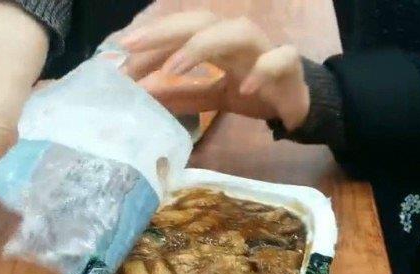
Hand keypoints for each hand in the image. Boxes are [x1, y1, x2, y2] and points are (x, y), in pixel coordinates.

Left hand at [119, 11, 309, 130]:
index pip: (181, 31)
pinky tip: (242, 87)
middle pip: (202, 22)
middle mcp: (238, 39)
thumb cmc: (255, 92)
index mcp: (218, 42)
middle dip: (166, 31)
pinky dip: (262, 69)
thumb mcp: (214, 97)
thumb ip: (184, 95)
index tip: (121, 56)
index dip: (152, 39)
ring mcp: (265, 50)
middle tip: (132, 48)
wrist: (299, 105)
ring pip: (238, 31)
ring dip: (203, 45)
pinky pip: (279, 59)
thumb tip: (144, 95)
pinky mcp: (290, 68)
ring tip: (174, 68)